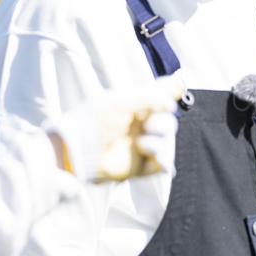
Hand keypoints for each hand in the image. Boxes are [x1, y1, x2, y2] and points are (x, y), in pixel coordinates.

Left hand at [46, 75, 183, 181]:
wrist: (77, 152)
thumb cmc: (94, 121)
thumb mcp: (121, 101)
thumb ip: (150, 95)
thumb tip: (174, 97)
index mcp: (136, 107)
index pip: (162, 96)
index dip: (173, 91)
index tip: (178, 88)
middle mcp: (140, 126)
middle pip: (169, 121)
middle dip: (162, 123)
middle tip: (147, 125)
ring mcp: (141, 146)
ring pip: (168, 141)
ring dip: (157, 141)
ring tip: (140, 145)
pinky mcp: (140, 166)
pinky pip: (163, 164)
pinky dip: (162, 160)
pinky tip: (154, 158)